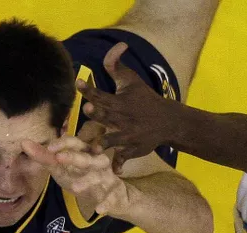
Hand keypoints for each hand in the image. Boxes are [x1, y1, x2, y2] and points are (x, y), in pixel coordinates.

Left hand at [23, 136, 129, 217]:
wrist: (116, 197)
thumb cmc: (84, 178)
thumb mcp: (64, 169)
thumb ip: (45, 158)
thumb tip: (24, 143)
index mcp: (85, 153)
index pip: (75, 143)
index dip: (63, 143)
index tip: (49, 147)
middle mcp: (96, 163)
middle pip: (86, 158)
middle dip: (74, 157)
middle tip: (58, 158)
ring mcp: (106, 179)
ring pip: (98, 178)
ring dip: (87, 181)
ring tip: (75, 187)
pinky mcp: (113, 196)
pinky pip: (110, 200)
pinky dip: (105, 204)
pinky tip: (99, 210)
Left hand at [77, 42, 176, 172]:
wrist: (168, 121)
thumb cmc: (145, 100)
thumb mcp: (133, 82)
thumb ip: (117, 67)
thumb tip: (118, 45)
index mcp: (120, 102)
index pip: (102, 93)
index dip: (90, 89)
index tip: (78, 83)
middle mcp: (122, 118)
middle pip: (107, 115)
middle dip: (98, 112)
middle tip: (88, 108)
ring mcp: (128, 135)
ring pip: (114, 139)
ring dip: (106, 142)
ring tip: (96, 148)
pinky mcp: (132, 149)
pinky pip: (124, 158)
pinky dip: (120, 165)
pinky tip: (116, 172)